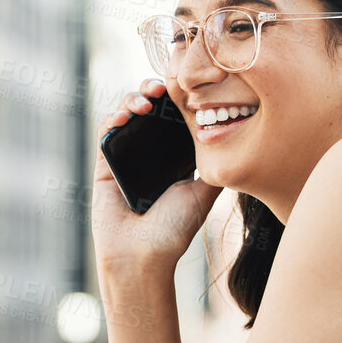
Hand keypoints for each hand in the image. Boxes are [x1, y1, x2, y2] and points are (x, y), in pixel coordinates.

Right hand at [92, 79, 224, 275]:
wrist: (143, 256)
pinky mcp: (104, 164)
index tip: (189, 86)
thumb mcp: (204, 192)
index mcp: (173, 158)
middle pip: (151, 109)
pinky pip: (106, 131)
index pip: (174, 116)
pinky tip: (128, 115)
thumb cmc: (174, 230)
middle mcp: (149, 153)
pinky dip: (114, 116)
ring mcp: (126, 156)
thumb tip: (237, 137)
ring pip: (127, 113)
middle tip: (164, 86)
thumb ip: (215, 165)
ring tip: (147, 100)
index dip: (179, 98)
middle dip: (156, 90)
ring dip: (134, 98)